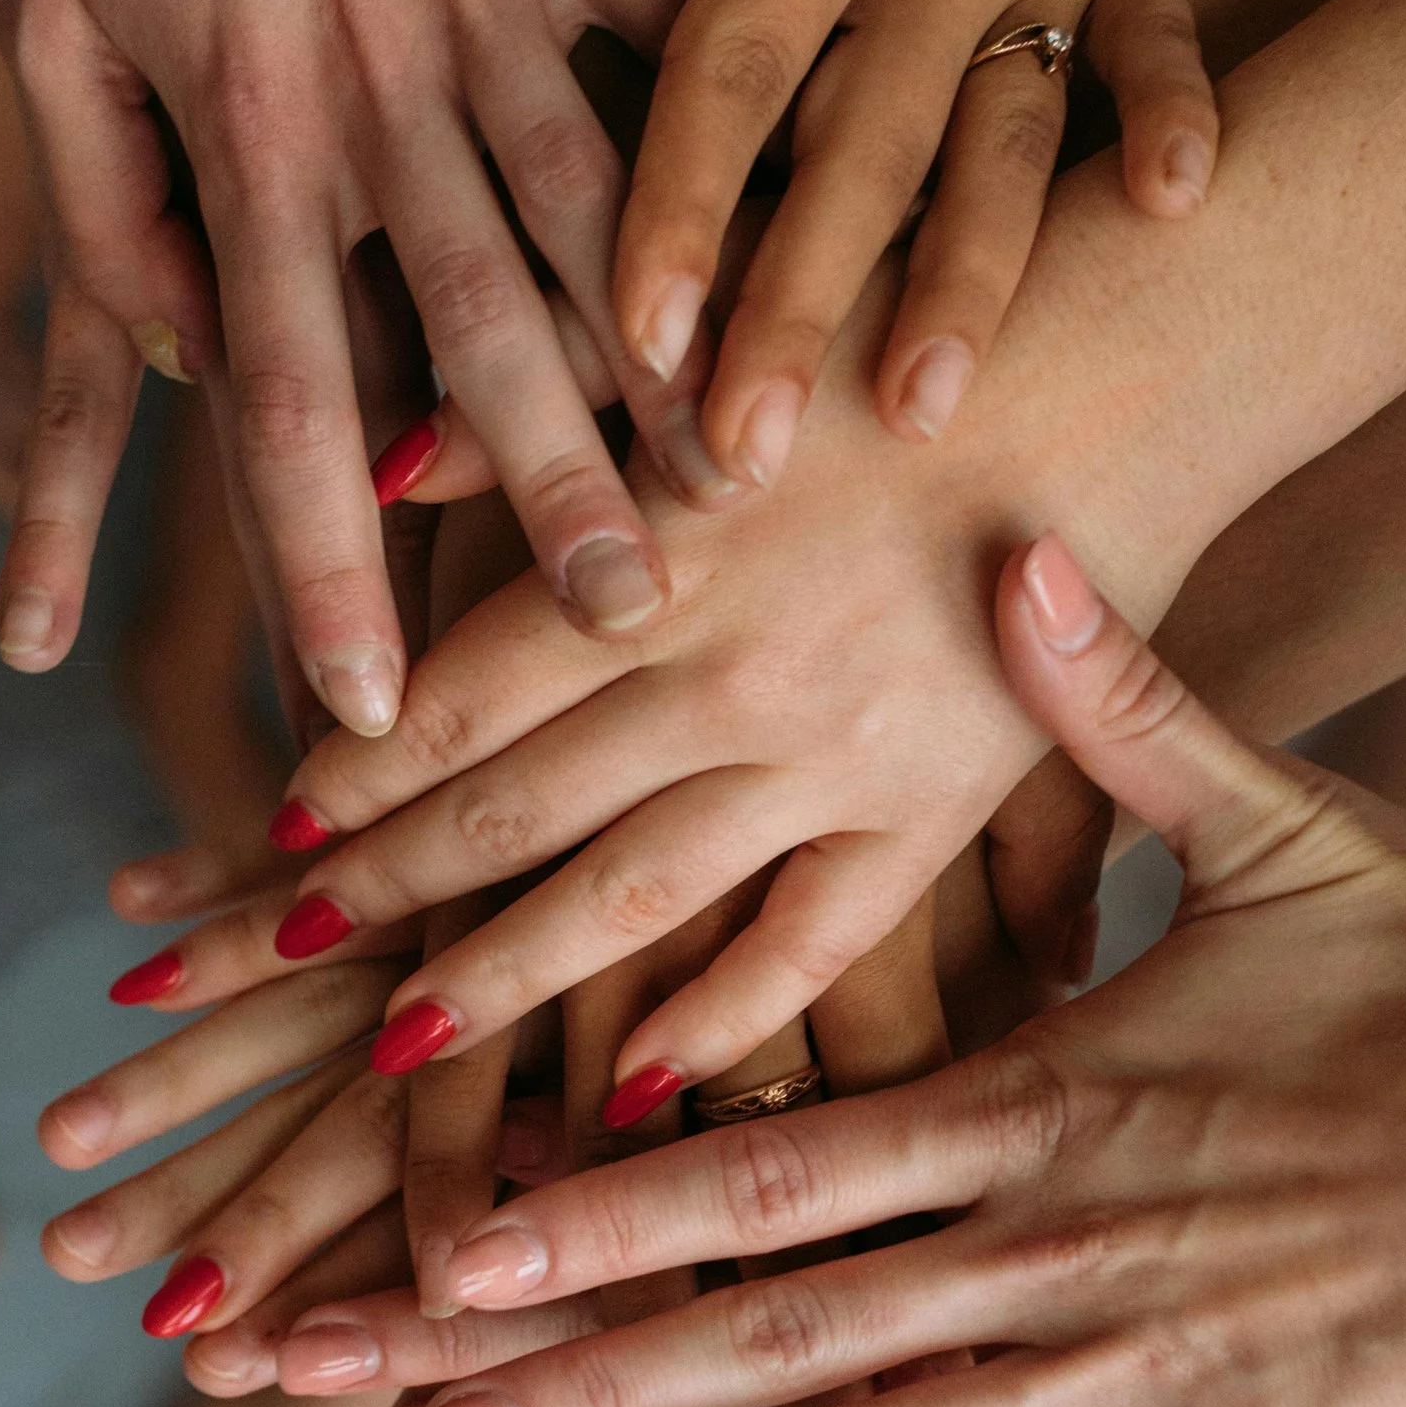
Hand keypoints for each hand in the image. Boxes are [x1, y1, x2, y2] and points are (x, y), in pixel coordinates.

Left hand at [2, 0, 714, 732]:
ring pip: (609, 198)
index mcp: (241, 128)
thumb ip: (107, 208)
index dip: (323, 560)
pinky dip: (747, 120)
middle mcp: (380, 79)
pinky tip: (831, 212)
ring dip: (680, 341)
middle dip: (551, 495)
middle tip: (632, 631)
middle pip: (476, 330)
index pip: (285, 393)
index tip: (372, 700)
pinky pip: (675, 17)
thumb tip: (185, 366)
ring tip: (755, 464)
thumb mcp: (41, 16)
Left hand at [231, 536, 1405, 1406]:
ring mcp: (1134, 1370)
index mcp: (1035, 1105)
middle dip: (558, 1392)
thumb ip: (1123, 715)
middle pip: (761, 1333)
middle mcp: (1047, 1246)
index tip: (431, 1257)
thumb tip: (1012, 558)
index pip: (765, 1169)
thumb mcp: (1291, 823)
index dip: (586, 1215)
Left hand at [266, 268, 1127, 1098]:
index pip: (461, 691)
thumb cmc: (891, 319)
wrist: (1127, 361)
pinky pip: (811, 948)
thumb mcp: (699, 331)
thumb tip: (373, 462)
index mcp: (659, 549)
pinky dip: (718, 1022)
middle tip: (285, 944)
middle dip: (388, 882)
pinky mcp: (938, 813)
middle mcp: (733, 672)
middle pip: (519, 804)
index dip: (358, 767)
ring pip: (634, 898)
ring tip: (396, 1042)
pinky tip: (627, 1086)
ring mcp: (838, 758)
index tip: (278, 825)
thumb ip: (534, 406)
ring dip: (503, 976)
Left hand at [487, 0, 1251, 470]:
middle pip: (865, 153)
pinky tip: (1172, 215)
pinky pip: (1162, 40)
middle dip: (803, 310)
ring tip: (933, 413)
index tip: (627, 339)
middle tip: (747, 460)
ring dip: (976, 280)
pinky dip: (1176, 120)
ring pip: (1012, 138)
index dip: (677, 209)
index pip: (736, 71)